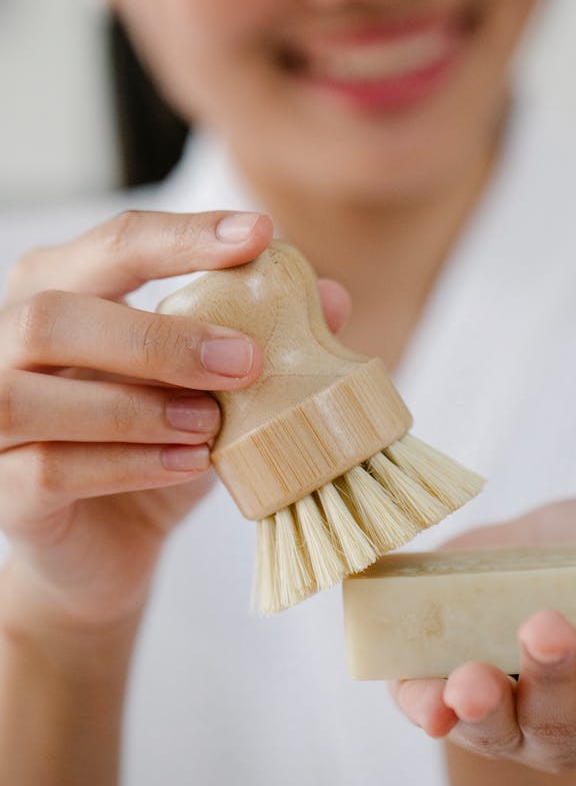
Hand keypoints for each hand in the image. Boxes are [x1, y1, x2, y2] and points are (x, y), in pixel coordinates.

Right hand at [0, 210, 348, 634]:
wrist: (103, 550)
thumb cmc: (152, 443)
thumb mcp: (212, 387)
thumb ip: (261, 338)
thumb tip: (331, 297)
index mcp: (59, 289)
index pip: (116, 242)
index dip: (185, 236)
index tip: (260, 235)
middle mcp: (7, 341)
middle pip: (54, 313)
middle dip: (158, 336)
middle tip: (245, 361)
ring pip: (32, 393)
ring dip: (134, 406)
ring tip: (211, 424)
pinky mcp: (1, 489)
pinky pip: (48, 469)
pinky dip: (126, 464)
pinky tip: (188, 464)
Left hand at [391, 497, 575, 771]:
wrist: (535, 543)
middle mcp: (569, 727)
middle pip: (563, 727)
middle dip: (554, 679)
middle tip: (545, 627)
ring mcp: (506, 719)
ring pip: (497, 731)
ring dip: (485, 707)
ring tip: (472, 681)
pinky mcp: (446, 695)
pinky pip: (433, 711)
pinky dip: (427, 708)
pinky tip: (428, 701)